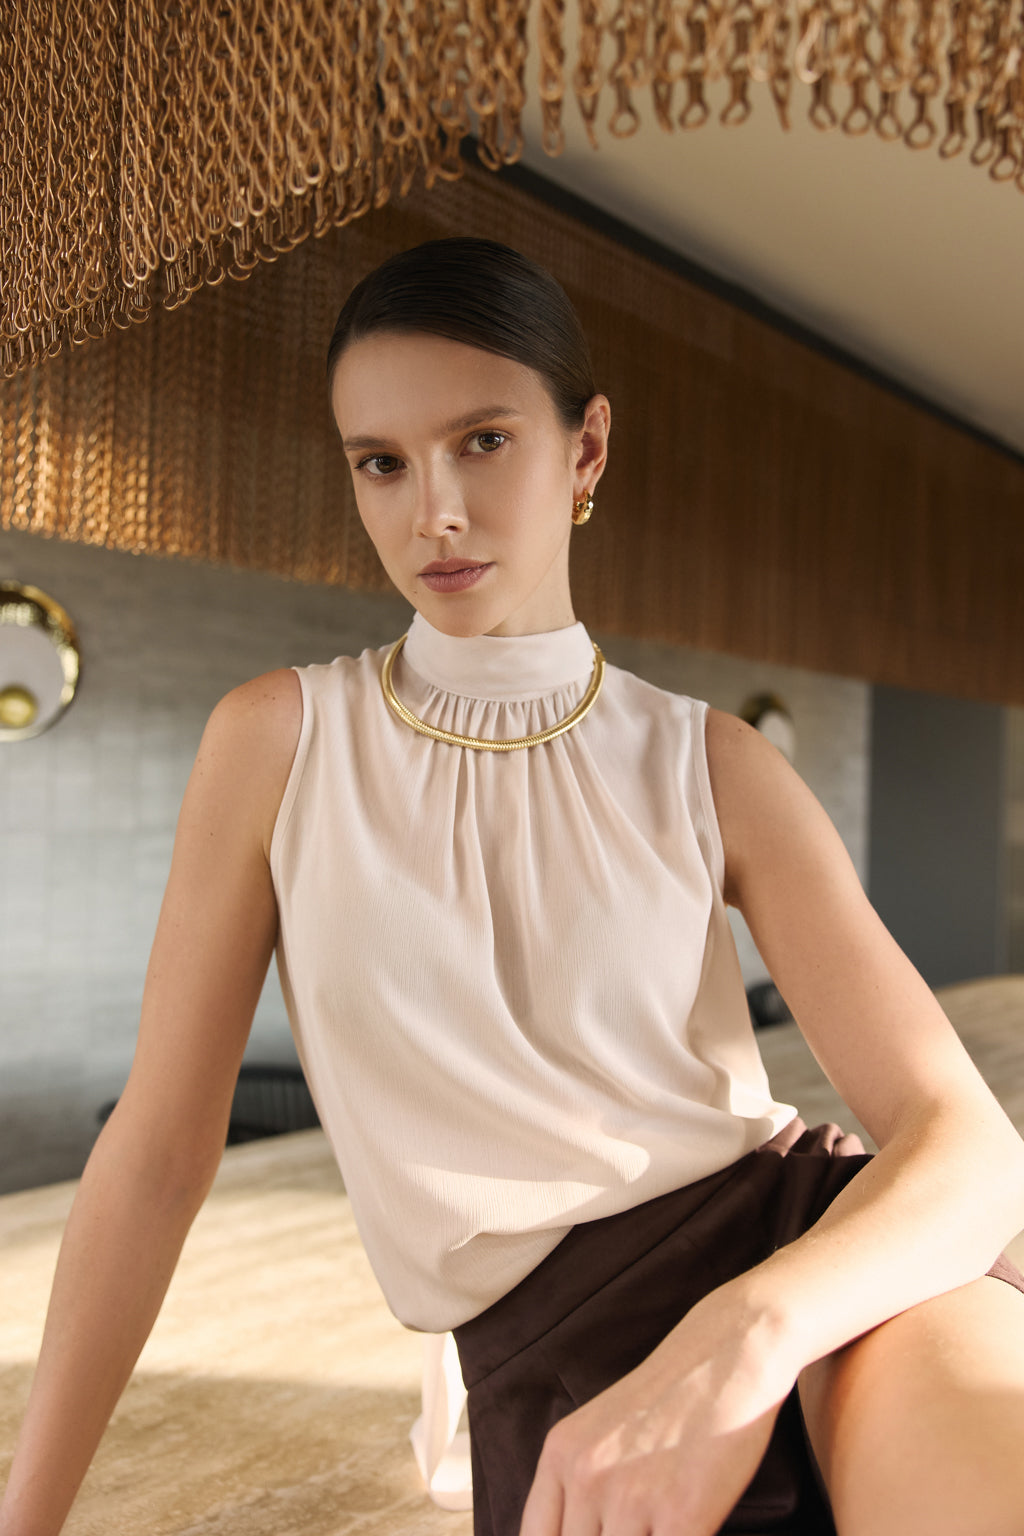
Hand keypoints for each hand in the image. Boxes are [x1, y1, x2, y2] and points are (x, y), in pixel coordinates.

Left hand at [519, 1292, 792, 1535]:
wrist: (728, 1354)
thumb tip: (578, 1532)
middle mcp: (586, 1476)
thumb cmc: (671, 1397)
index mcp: (561, 1455)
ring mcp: (632, 1496)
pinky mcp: (683, 1513)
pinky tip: (691, 1532)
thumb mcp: (602, 1429)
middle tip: (634, 1534)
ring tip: (658, 1529)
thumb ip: (578, 1484)